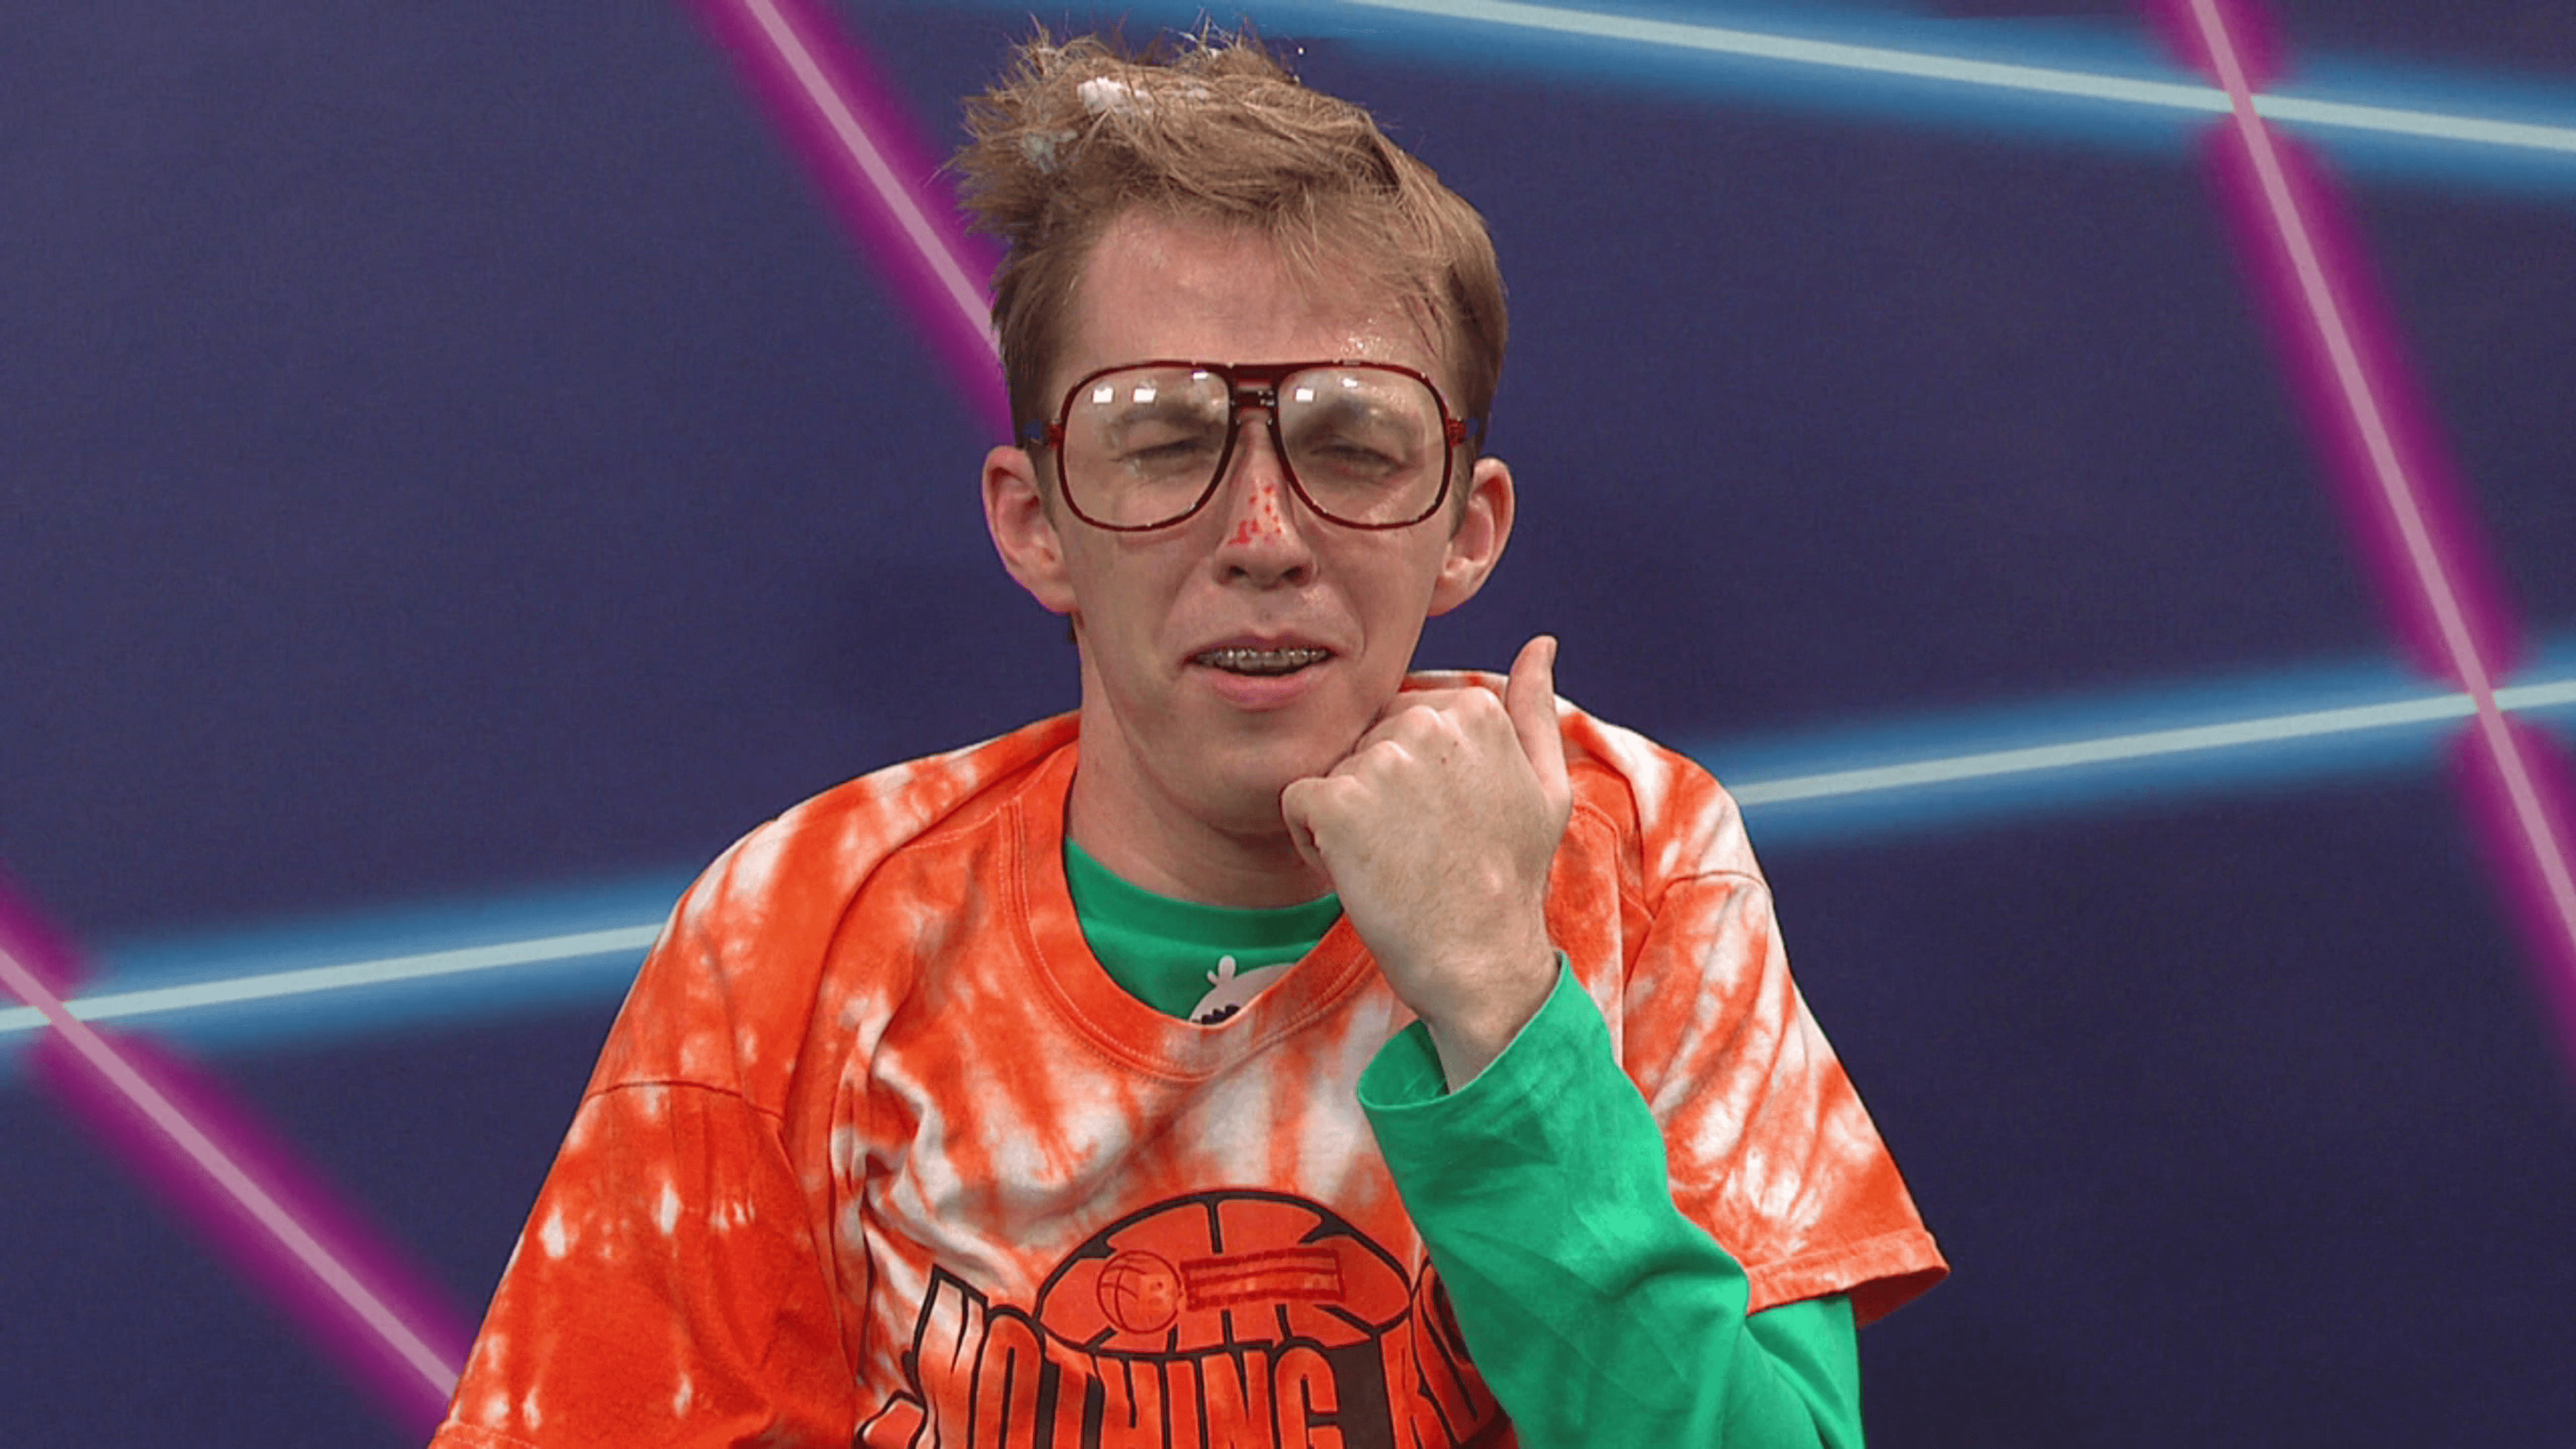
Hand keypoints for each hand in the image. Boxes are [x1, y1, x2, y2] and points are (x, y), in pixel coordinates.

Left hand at [1280, 635, 1571, 1085]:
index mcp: (1471, 708)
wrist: (1480, 962)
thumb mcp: (1545, 787)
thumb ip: (1533, 710)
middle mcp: (1424, 723)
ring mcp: (1379, 761)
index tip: (1442, 821)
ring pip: (1330, 774)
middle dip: (1375, 793)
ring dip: (1346, 820)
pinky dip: (1314, 843)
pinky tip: (1358, 875)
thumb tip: (1541, 644)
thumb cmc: (1512, 879)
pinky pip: (1297, 804)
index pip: (1400, 722)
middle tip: (1417, 847)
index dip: (1412, 778)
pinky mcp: (1337, 802)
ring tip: (1393, 863)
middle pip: (1360, 744)